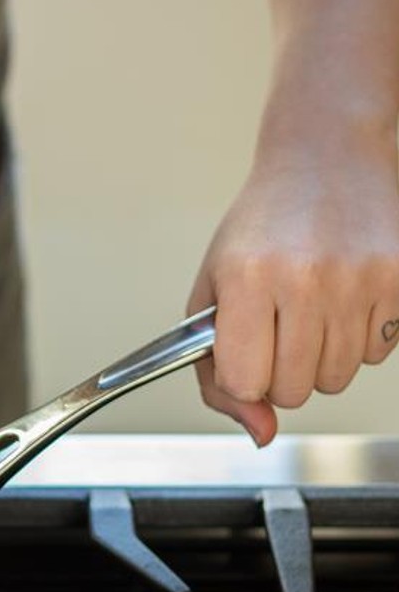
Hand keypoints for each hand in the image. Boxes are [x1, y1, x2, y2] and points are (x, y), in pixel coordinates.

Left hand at [188, 131, 398, 446]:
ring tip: (308, 310)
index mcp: (247, 278)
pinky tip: (342, 299)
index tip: (244, 352)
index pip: (244, 382)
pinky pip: (376, 354)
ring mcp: (359, 279)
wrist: (325, 158)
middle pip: (292, 391)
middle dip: (279, 371)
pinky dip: (357, 338)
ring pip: (335, 379)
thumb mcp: (213, 293)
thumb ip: (217, 372)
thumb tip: (260, 433)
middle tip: (276, 328)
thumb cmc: (261, 228)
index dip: (242, 376)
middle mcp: (305, 278)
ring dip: (319, 358)